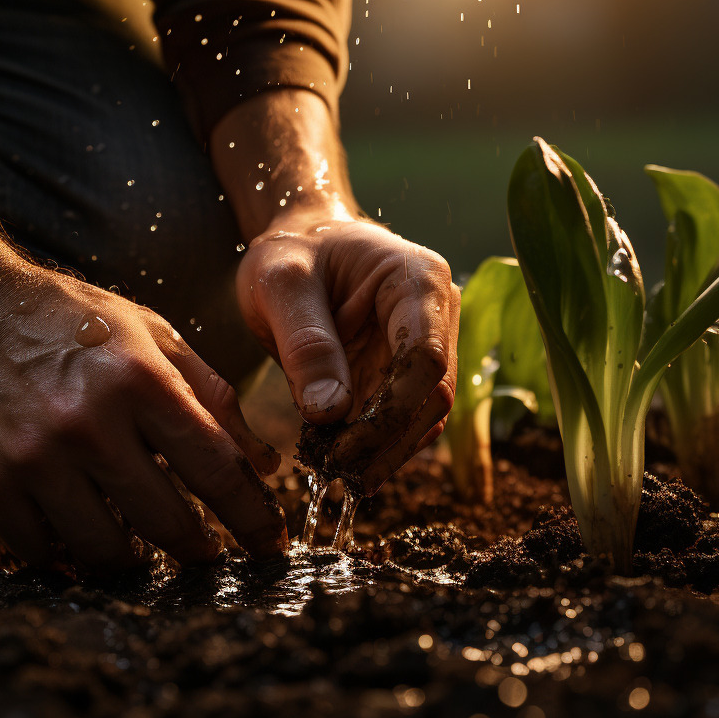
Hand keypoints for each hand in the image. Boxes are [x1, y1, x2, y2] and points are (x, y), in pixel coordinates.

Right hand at [0, 268, 287, 571]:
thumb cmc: (68, 320)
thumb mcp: (152, 335)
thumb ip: (211, 396)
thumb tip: (265, 463)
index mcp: (140, 381)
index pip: (215, 468)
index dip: (251, 516)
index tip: (270, 542)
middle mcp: (89, 424)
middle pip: (167, 522)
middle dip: (201, 549)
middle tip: (210, 554)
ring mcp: (34, 459)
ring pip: (106, 551)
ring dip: (137, 561)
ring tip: (147, 550)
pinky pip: (43, 551)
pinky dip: (71, 557)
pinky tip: (85, 541)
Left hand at [236, 211, 459, 491]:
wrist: (299, 244)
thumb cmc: (291, 251)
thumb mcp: (281, 284)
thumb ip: (305, 343)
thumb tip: (329, 413)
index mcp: (418, 279)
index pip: (426, 357)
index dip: (391, 410)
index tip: (343, 447)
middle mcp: (437, 316)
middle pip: (432, 396)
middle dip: (386, 442)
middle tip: (334, 473)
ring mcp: (426, 347)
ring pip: (422, 417)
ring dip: (381, 452)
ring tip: (332, 472)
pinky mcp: (405, 374)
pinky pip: (400, 420)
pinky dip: (372, 446)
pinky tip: (337, 460)